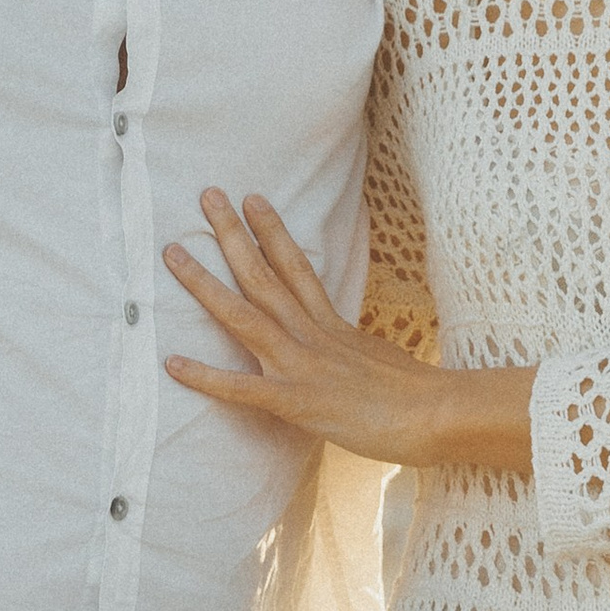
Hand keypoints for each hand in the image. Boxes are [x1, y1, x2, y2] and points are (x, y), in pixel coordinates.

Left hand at [164, 193, 535, 472]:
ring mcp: (302, 365)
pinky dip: (205, 376)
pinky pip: (242, 388)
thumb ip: (352, 350)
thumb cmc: (418, 396)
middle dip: (231, 234)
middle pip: (264, 275)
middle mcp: (312, 335)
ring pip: (244, 315)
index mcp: (332, 325)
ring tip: (172, 253)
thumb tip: (346, 350)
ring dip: (204, 284)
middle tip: (205, 195)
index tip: (250, 198)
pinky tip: (172, 364)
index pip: (297, 267)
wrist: (437, 415)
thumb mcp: (379, 359)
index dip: (272, 231)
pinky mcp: (297, 402)